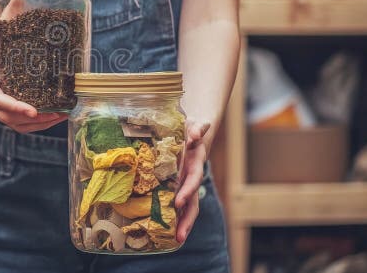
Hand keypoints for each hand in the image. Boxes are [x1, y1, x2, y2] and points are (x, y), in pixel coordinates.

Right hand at [0, 8, 66, 132]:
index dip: (14, 106)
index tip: (33, 111)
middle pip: (8, 116)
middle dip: (33, 119)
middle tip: (58, 113)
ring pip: (13, 123)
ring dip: (38, 124)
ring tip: (61, 115)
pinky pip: (16, 122)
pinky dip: (35, 124)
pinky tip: (53, 116)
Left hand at [174, 121, 211, 242]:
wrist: (195, 130)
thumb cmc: (192, 129)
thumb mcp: (194, 126)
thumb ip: (197, 129)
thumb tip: (196, 133)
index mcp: (194, 165)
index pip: (192, 181)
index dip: (187, 192)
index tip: (178, 203)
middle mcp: (191, 177)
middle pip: (192, 202)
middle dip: (187, 219)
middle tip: (179, 236)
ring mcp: (186, 183)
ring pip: (188, 206)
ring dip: (183, 223)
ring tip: (176, 239)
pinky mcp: (179, 184)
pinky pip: (179, 202)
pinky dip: (176, 216)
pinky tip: (169, 230)